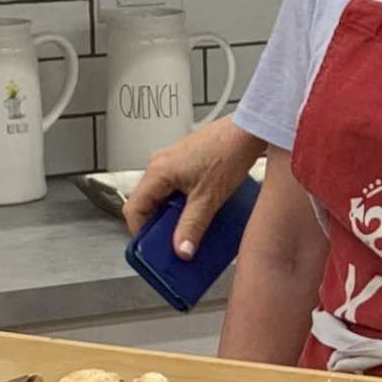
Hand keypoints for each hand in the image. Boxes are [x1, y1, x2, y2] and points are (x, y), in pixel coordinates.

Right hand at [123, 116, 265, 250]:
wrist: (249, 131)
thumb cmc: (229, 152)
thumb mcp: (209, 199)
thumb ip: (192, 226)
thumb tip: (181, 250)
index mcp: (158, 171)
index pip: (133, 208)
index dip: (139, 231)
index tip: (151, 247)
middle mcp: (160, 164)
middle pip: (146, 203)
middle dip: (158, 225)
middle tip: (171, 240)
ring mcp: (172, 162)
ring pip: (161, 196)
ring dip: (172, 214)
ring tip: (188, 227)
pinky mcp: (185, 162)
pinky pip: (174, 188)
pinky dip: (182, 203)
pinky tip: (198, 211)